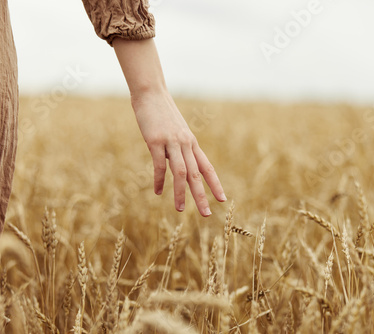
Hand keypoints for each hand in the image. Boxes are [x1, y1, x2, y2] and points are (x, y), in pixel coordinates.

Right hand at [131, 90, 226, 215]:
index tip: (222, 199)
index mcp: (191, 143)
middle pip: (196, 174)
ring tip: (179, 209)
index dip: (215, 184)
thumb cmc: (162, 113)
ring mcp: (171, 142)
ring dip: (181, 193)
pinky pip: (160, 165)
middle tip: (207, 214)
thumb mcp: (175, 131)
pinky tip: (158, 191)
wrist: (151, 93)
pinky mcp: (155, 141)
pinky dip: (159, 180)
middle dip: (201, 195)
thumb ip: (178, 147)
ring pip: (181, 172)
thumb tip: (176, 163)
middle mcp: (185, 144)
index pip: (207, 167)